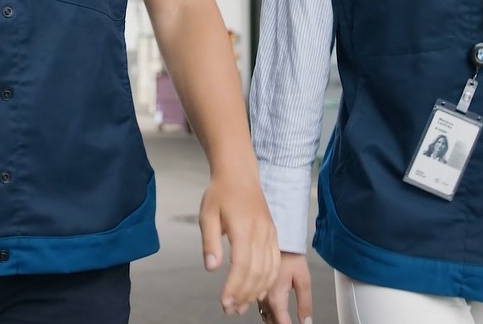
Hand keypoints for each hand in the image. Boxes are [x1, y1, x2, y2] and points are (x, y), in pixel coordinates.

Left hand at [199, 173, 280, 315]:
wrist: (239, 173)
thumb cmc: (221, 192)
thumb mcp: (207, 214)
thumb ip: (209, 242)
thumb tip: (212, 268)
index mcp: (243, 228)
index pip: (241, 265)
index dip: (234, 287)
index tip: (224, 302)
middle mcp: (260, 232)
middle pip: (256, 272)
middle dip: (243, 294)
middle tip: (230, 309)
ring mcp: (269, 233)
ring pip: (268, 270)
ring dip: (256, 291)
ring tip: (242, 305)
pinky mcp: (273, 234)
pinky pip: (275, 262)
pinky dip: (268, 280)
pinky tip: (258, 290)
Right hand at [257, 251, 311, 323]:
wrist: (279, 238)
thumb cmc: (290, 255)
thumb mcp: (303, 280)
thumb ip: (305, 304)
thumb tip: (306, 322)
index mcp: (276, 298)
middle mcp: (264, 298)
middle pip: (272, 323)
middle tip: (290, 321)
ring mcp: (259, 293)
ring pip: (265, 316)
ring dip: (274, 321)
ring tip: (284, 319)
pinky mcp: (257, 288)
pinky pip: (261, 307)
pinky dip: (268, 313)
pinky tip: (275, 312)